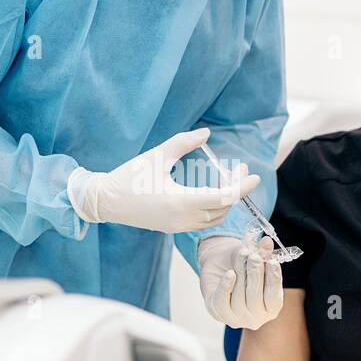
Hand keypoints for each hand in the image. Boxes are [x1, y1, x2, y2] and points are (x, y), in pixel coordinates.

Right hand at [67, 128, 258, 233]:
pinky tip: (212, 192)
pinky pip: (202, 222)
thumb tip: (207, 133)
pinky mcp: (172, 228)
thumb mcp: (157, 155)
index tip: (254, 176)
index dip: (242, 187)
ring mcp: (178, 226)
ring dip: (225, 201)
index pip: (223, 197)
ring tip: (228, 179)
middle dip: (235, 190)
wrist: (105, 201)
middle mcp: (182, 218)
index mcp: (180, 201)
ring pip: (214, 218)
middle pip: (223, 209)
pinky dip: (213, 208)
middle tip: (239, 169)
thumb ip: (183, 142)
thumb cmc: (129, 176)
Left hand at [198, 233, 282, 329]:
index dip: (274, 281)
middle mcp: (255, 318)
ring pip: (238, 299)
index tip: (273, 262)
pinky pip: (222, 302)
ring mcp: (235, 319)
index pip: (273, 299)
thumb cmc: (244, 267)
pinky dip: (226, 287)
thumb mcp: (255, 258)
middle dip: (255, 275)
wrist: (220, 268)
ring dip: (241, 275)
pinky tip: (230, 273)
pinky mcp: (217, 313)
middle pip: (255, 298)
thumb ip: (263, 253)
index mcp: (270, 309)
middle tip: (254, 257)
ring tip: (242, 256)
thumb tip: (267, 242)